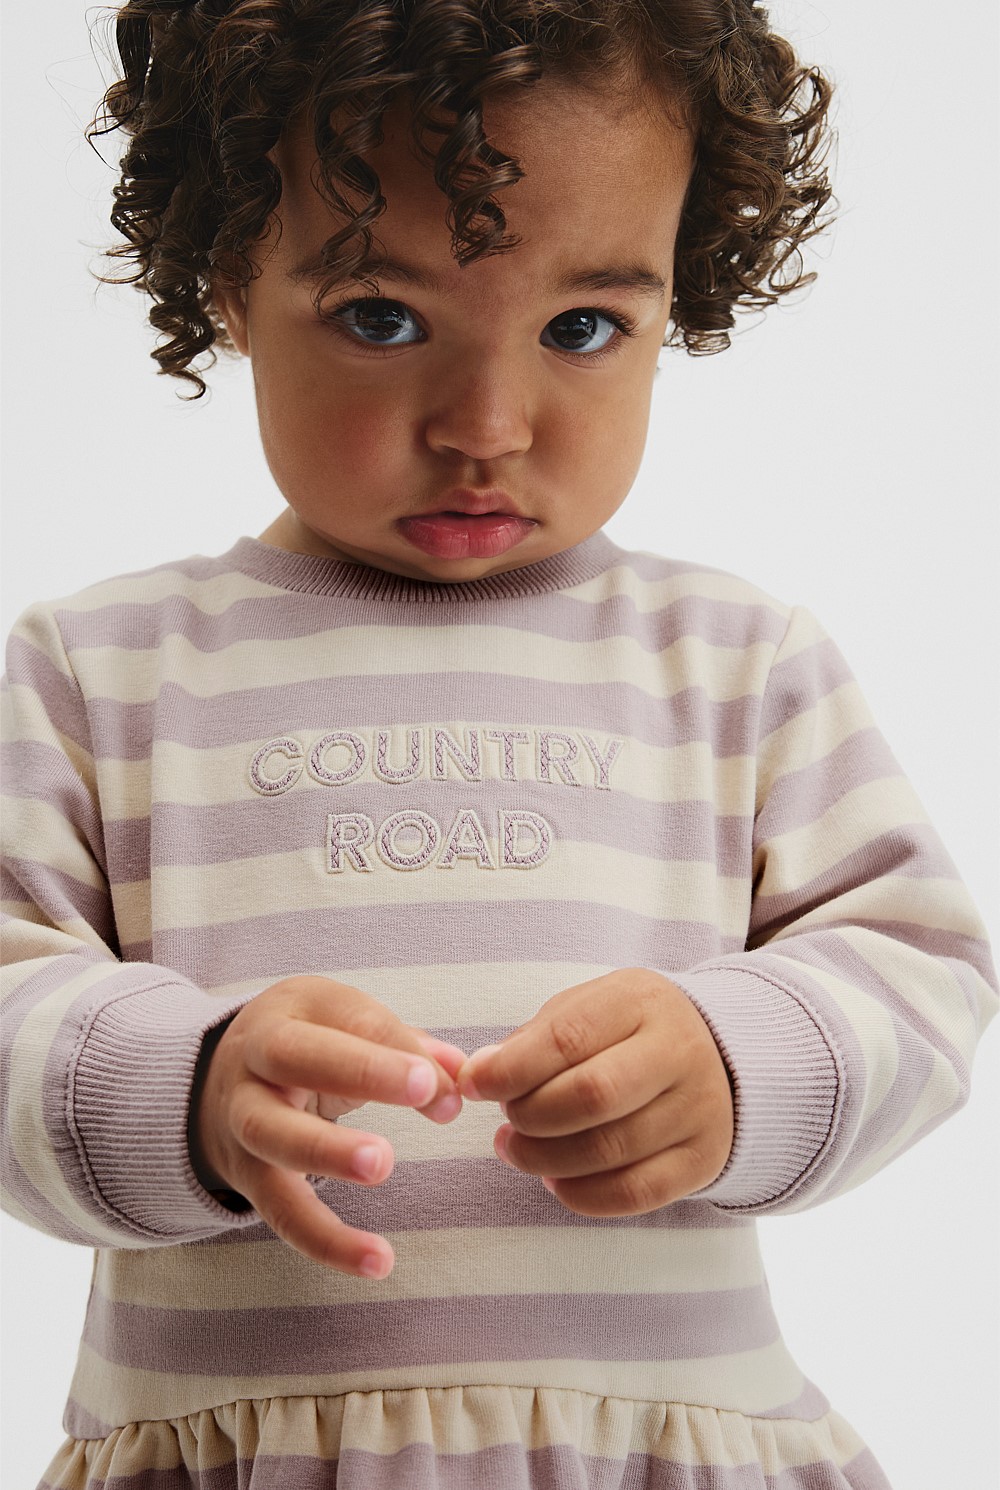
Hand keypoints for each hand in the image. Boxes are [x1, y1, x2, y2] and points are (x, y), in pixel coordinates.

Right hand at [188, 976, 465, 1277]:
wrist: (216, 1081)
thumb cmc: (308, 1046)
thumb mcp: (347, 1026)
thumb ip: (406, 1046)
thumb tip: (460, 1075)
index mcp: (294, 1009)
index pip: (350, 1019)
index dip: (398, 1047)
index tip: (441, 1078)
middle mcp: (257, 1057)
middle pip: (294, 1056)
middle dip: (360, 1071)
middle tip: (421, 1089)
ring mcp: (242, 1116)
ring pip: (275, 1134)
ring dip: (328, 1152)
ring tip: (382, 1168)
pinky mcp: (246, 1176)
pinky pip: (281, 1212)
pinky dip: (326, 1241)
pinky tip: (376, 1262)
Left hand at [455, 968, 733, 1214]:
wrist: (716, 1055)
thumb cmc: (626, 1032)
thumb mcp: (586, 1009)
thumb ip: (533, 1039)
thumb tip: (479, 1075)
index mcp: (641, 1002)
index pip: (568, 1037)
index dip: (511, 1069)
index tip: (474, 1085)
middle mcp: (679, 1052)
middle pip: (592, 1096)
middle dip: (531, 1116)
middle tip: (507, 1120)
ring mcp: (699, 1108)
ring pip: (609, 1151)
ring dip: (544, 1159)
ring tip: (518, 1149)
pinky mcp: (703, 1158)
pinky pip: (634, 1193)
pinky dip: (581, 1195)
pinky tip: (555, 1180)